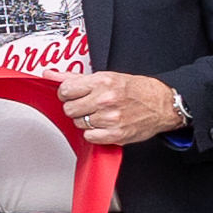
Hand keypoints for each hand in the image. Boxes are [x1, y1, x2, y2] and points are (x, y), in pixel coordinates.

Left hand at [58, 69, 185, 147]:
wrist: (162, 104)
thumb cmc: (136, 90)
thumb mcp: (106, 76)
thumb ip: (75, 77)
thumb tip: (49, 74)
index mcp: (102, 82)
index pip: (65, 90)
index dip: (67, 94)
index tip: (73, 95)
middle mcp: (105, 100)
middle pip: (69, 109)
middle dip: (76, 107)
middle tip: (88, 105)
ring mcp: (111, 118)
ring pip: (78, 123)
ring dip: (86, 121)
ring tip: (99, 114)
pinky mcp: (116, 134)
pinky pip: (89, 137)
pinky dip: (94, 133)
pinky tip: (104, 125)